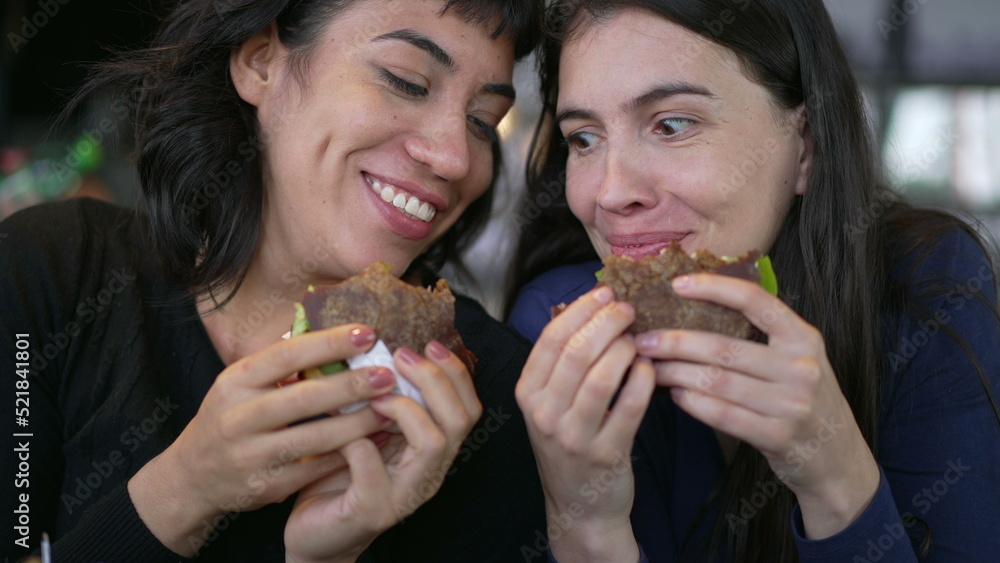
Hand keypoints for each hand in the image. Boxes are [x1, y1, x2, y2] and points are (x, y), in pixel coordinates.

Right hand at [128, 324, 397, 555]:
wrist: (193, 476)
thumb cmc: (229, 416)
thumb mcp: (241, 383)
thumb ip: (279, 359)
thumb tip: (324, 321)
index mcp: (235, 381)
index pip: (286, 355)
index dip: (329, 343)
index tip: (367, 333)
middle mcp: (238, 417)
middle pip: (304, 397)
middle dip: (351, 385)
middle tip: (387, 374)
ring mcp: (252, 455)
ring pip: (315, 437)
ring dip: (358, 423)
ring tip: (390, 409)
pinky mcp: (267, 485)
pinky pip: (315, 469)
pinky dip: (349, 454)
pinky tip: (376, 441)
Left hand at [283, 340, 481, 562]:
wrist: (316, 534)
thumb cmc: (339, 475)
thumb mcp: (367, 431)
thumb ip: (380, 399)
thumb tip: (372, 347)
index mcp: (431, 451)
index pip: (468, 408)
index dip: (455, 373)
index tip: (430, 343)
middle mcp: (429, 473)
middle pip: (460, 420)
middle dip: (435, 380)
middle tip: (401, 356)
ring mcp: (405, 494)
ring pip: (434, 443)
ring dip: (406, 408)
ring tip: (376, 396)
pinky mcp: (373, 510)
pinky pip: (374, 472)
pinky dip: (359, 445)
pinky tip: (342, 437)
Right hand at [516, 287, 654, 562]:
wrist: (580, 507)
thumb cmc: (570, 443)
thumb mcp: (550, 403)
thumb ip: (561, 361)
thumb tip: (585, 308)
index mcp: (528, 393)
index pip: (550, 339)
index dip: (581, 309)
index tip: (605, 292)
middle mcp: (544, 413)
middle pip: (577, 352)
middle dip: (607, 321)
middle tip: (628, 309)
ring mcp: (574, 436)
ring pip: (602, 376)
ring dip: (625, 349)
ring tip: (638, 340)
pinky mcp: (607, 454)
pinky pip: (630, 406)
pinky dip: (643, 380)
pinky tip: (649, 368)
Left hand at [636, 273, 879, 537]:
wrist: (837, 456)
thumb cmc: (804, 399)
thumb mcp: (797, 358)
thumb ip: (763, 336)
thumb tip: (697, 311)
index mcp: (803, 338)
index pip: (756, 301)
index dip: (715, 288)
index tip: (678, 284)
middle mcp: (800, 367)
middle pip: (723, 346)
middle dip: (675, 341)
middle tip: (643, 340)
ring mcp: (791, 404)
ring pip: (717, 381)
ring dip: (675, 373)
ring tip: (650, 368)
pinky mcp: (778, 436)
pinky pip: (723, 414)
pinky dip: (692, 402)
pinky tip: (674, 394)